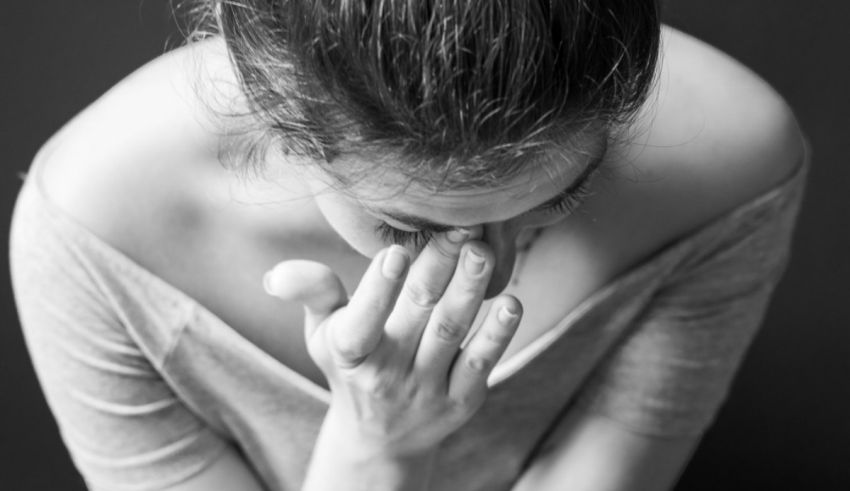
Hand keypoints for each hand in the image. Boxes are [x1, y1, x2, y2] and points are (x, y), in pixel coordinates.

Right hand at [264, 229, 522, 456]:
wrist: (381, 437)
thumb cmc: (351, 365)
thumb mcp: (323, 332)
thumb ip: (312, 293)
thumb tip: (276, 274)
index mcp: (348, 354)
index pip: (361, 324)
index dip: (377, 290)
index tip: (395, 252)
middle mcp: (386, 375)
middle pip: (415, 316)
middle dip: (438, 269)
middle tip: (460, 228)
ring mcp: (426, 390)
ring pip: (450, 334)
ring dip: (469, 292)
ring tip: (483, 253)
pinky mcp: (461, 402)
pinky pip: (480, 366)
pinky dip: (496, 336)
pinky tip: (511, 303)